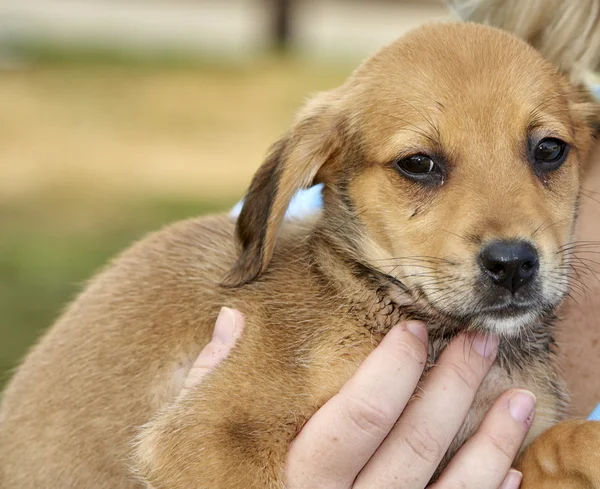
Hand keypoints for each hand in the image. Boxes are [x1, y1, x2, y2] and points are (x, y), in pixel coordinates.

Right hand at [182, 307, 533, 488]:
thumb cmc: (223, 482)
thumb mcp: (199, 437)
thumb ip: (213, 381)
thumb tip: (231, 319)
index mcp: (292, 476)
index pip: (355, 418)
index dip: (391, 371)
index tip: (414, 329)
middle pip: (412, 448)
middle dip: (450, 389)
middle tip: (478, 341)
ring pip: (446, 488)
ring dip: (490, 441)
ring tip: (516, 395)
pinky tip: (510, 464)